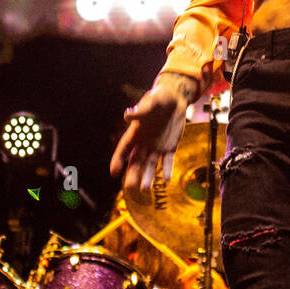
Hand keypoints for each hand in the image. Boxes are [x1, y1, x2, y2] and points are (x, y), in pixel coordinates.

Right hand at [110, 72, 198, 194]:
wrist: (175, 98)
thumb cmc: (159, 98)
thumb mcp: (151, 102)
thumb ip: (141, 110)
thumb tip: (127, 115)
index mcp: (135, 132)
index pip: (123, 149)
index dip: (118, 160)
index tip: (114, 172)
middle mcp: (144, 143)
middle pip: (135, 162)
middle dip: (132, 175)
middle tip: (130, 189)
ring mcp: (156, 147)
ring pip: (150, 165)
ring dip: (148, 177)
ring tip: (146, 190)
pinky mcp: (170, 147)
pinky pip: (167, 161)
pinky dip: (166, 170)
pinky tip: (166, 180)